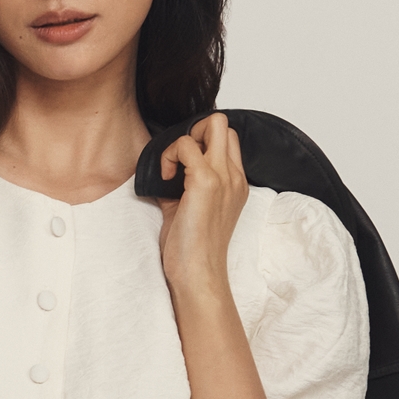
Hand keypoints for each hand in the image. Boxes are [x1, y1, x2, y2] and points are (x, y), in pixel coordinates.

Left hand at [157, 112, 248, 303]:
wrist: (198, 275)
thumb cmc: (192, 251)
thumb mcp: (188, 210)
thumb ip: (182, 186)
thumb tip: (163, 170)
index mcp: (235, 184)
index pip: (227, 139)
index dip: (201, 141)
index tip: (182, 165)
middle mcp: (234, 177)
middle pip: (223, 123)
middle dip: (195, 131)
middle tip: (178, 159)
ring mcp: (223, 177)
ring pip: (211, 123)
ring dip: (183, 140)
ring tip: (171, 170)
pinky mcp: (205, 182)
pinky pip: (185, 144)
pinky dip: (169, 155)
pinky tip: (164, 178)